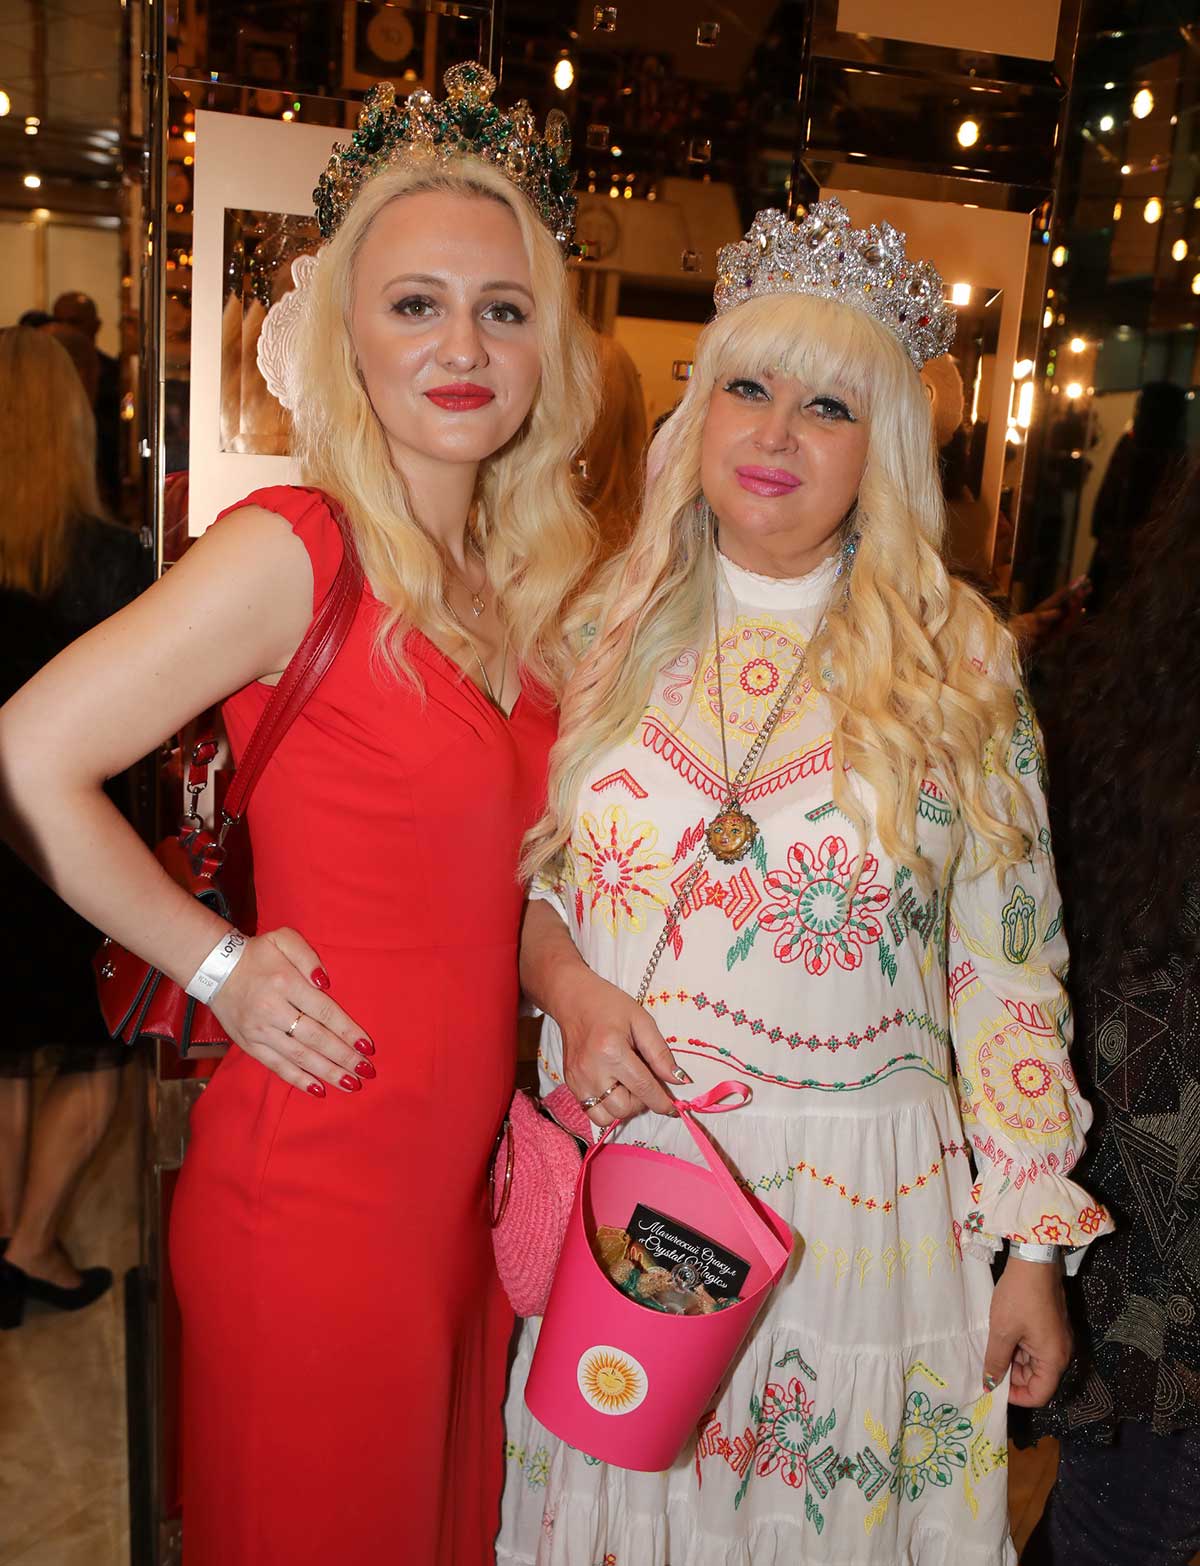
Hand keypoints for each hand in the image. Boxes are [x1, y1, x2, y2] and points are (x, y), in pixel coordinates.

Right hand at [210, 927, 374, 1098]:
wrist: (215, 968)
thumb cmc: (258, 954)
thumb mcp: (283, 939)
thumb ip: (308, 956)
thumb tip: (325, 983)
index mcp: (285, 983)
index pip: (325, 1012)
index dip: (348, 1031)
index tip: (367, 1047)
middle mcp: (273, 1010)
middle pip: (316, 1038)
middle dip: (344, 1057)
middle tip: (367, 1072)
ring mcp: (259, 1031)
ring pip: (299, 1057)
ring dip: (327, 1073)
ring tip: (351, 1084)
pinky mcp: (249, 1045)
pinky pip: (277, 1066)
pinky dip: (298, 1080)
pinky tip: (319, 1090)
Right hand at [554, 967, 690, 1127]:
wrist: (573, 999)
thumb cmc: (609, 1005)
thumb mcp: (641, 1021)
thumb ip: (660, 1053)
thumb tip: (679, 1080)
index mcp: (612, 1051)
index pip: (643, 1088)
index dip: (661, 1101)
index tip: (672, 1108)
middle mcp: (592, 1071)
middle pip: (624, 1108)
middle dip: (641, 1102)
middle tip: (644, 1082)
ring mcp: (577, 1080)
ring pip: (607, 1117)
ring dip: (622, 1108)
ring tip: (627, 1086)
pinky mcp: (570, 1084)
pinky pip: (592, 1112)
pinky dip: (607, 1107)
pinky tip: (612, 1088)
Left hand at [982, 1255, 1071, 1405]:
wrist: (1034, 1261)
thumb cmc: (1019, 1298)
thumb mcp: (1002, 1331)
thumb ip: (996, 1361)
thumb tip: (989, 1386)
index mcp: (1054, 1359)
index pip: (1040, 1394)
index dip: (1017, 1396)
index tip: (995, 1387)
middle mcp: (1061, 1353)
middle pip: (1037, 1379)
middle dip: (1012, 1376)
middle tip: (989, 1365)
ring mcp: (1057, 1338)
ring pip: (1033, 1362)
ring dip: (1013, 1360)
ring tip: (991, 1348)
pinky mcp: (1051, 1326)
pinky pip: (1034, 1347)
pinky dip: (1018, 1346)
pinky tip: (1000, 1336)